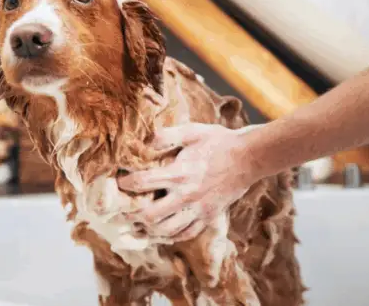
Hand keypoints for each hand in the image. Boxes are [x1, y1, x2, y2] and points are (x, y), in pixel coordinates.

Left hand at [117, 123, 257, 241]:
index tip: (119, 181)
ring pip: (167, 230)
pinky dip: (170, 235)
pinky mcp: (208, 217)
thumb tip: (145, 140)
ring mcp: (198, 209)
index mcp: (180, 172)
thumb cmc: (219, 141)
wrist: (249, 157)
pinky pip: (186, 234)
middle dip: (132, 214)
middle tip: (123, 210)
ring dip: (149, 229)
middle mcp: (187, 195)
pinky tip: (161, 231)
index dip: (126, 183)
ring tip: (138, 224)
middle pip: (151, 216)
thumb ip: (167, 135)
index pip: (143, 182)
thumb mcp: (193, 131)